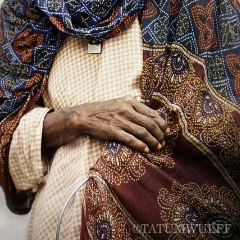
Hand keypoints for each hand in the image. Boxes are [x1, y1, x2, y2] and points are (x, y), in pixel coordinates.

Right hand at [42, 96, 167, 153]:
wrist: (86, 115)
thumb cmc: (105, 110)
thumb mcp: (120, 102)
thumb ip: (135, 107)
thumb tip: (152, 114)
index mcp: (130, 101)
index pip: (151, 112)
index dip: (162, 123)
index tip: (167, 130)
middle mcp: (126, 109)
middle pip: (149, 123)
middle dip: (159, 134)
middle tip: (163, 141)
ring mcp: (120, 120)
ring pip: (142, 132)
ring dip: (152, 141)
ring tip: (157, 147)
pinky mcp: (113, 131)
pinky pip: (130, 139)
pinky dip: (140, 145)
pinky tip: (145, 150)